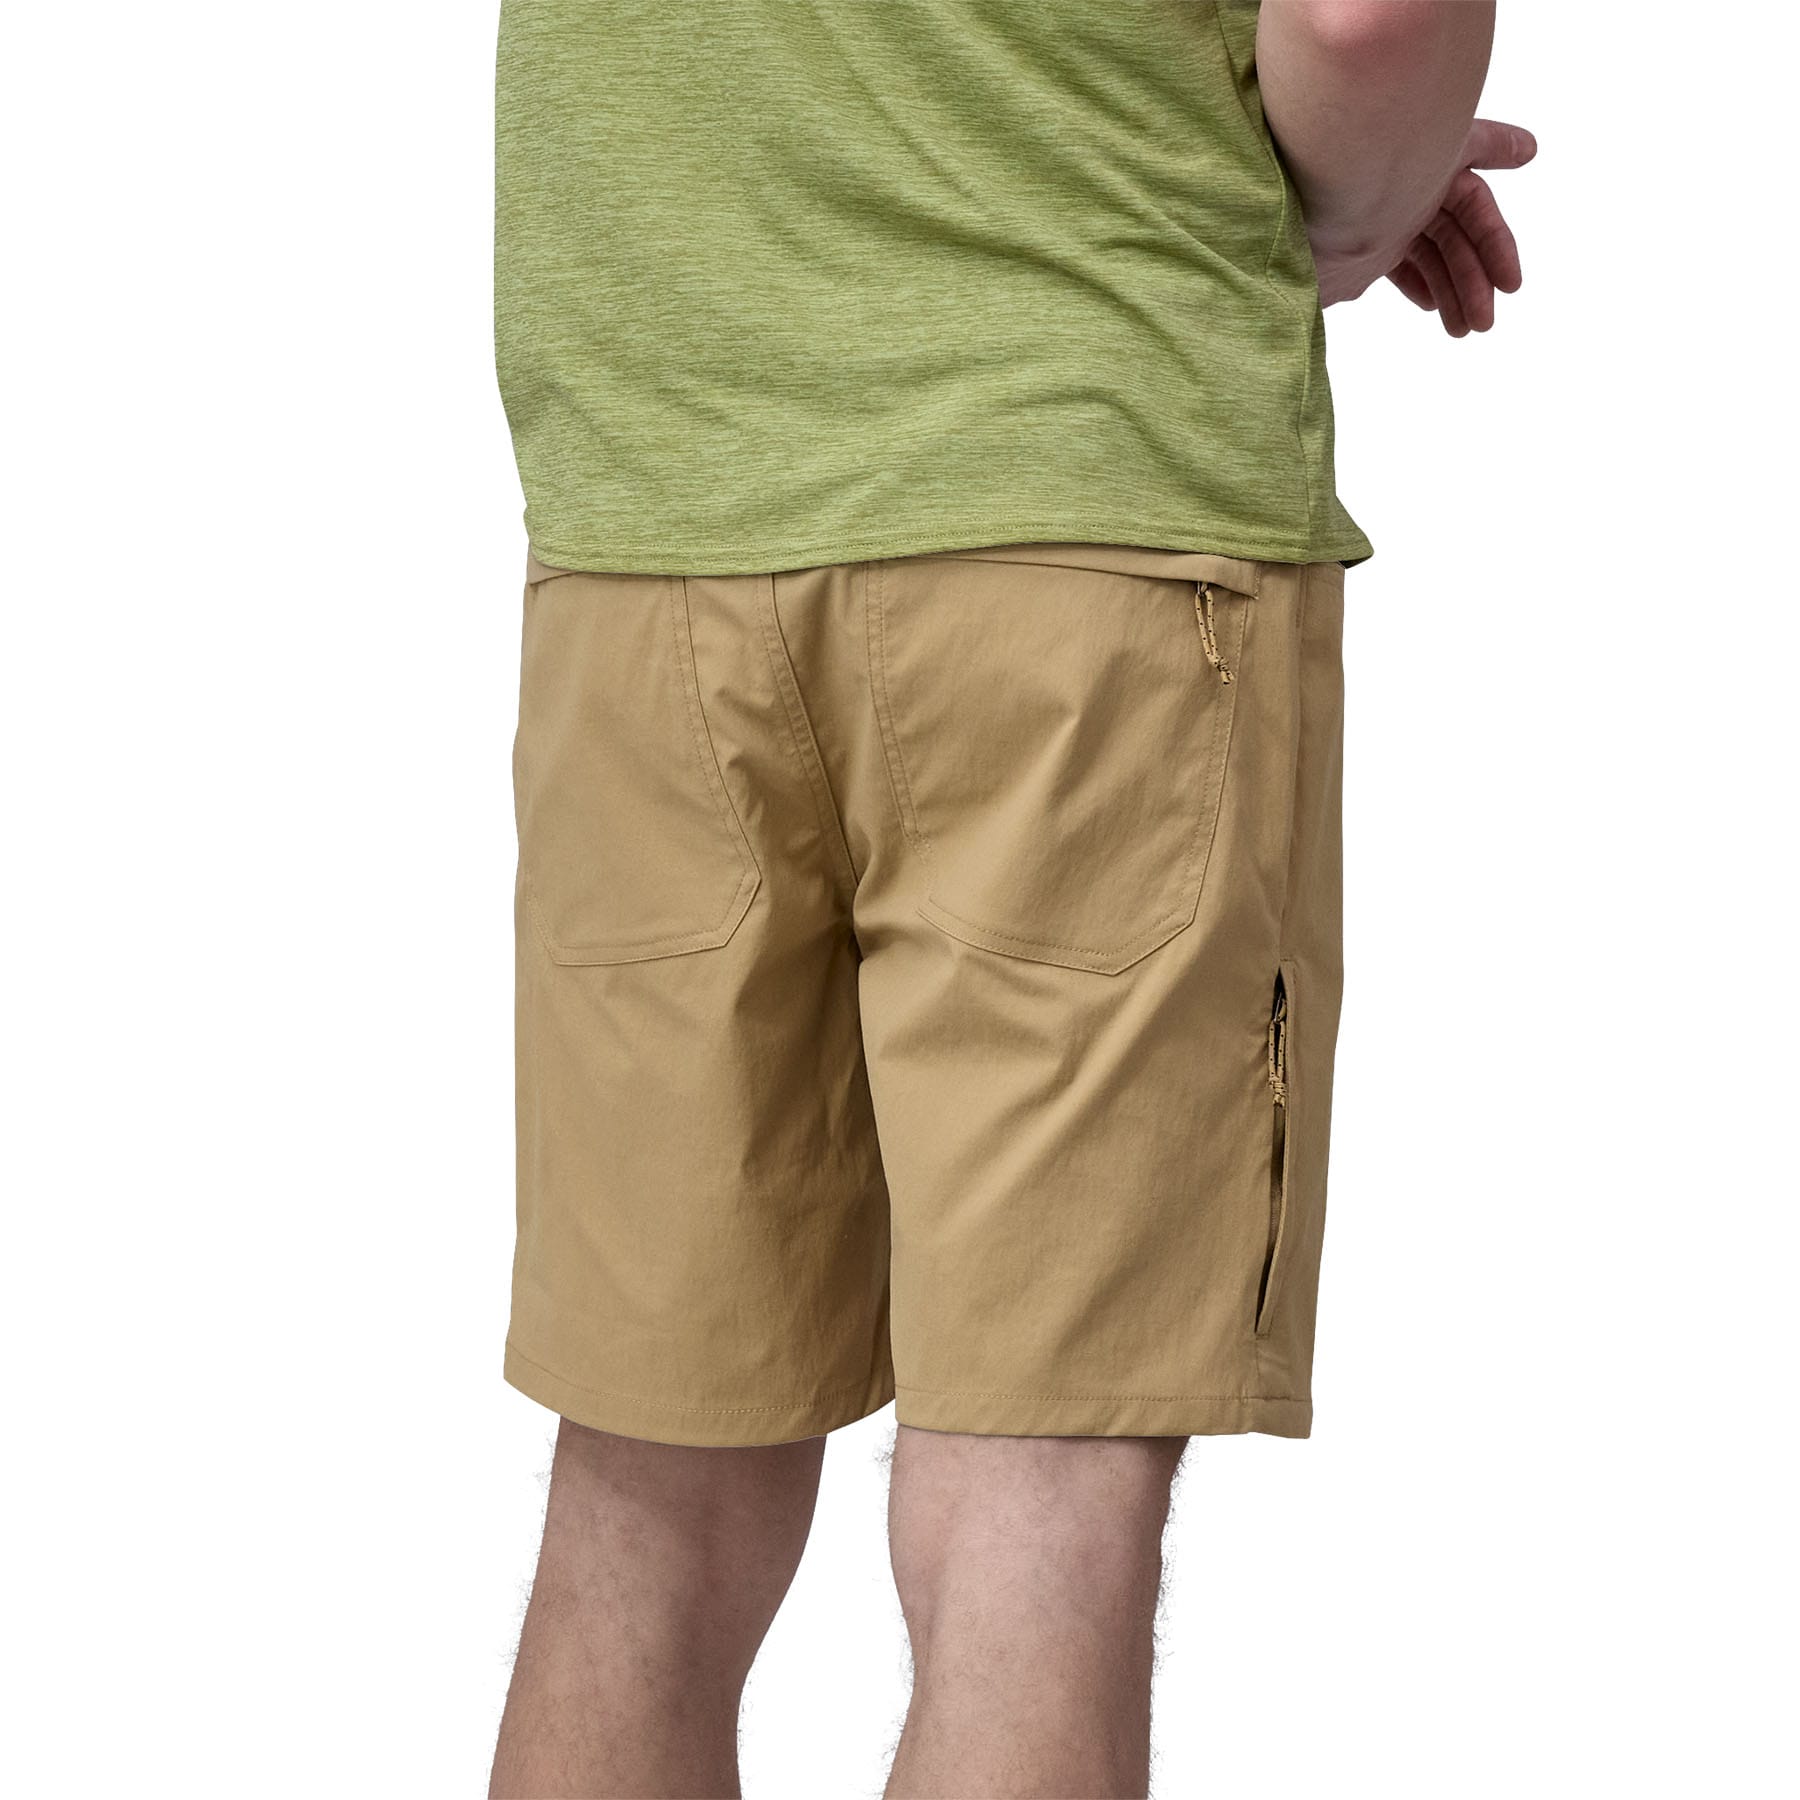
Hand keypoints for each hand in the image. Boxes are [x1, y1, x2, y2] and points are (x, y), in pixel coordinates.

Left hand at [1312, 119, 1536, 333]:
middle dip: (1475, 280)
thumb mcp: (1432, 148)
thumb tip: (1533, 149)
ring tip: (1465, 331)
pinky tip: (1433, 308)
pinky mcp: (1359, 248)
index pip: (1474, 203)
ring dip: (1454, 293)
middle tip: (1485, 323)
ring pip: (1431, 258)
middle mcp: (1410, 188)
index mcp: (1428, 162)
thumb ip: (1484, 146)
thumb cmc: (1360, 169)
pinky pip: (1400, 267)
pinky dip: (1421, 286)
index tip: (1514, 282)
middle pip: (1456, 237)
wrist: (1289, 206)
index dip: (1495, 242)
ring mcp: (1384, 219)